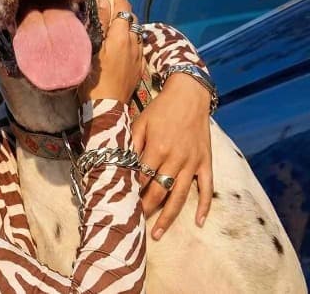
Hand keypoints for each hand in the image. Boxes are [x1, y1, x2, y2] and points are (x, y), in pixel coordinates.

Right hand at [78, 0, 143, 104]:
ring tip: (111, 23)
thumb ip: (100, 23)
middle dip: (120, 8)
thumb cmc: (92, 79)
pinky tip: (120, 45)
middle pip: (130, 18)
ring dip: (125, 24)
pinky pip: (137, 47)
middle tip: (106, 3)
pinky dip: (129, 40)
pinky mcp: (139, 68)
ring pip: (135, 32)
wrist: (106, 109)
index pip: (123, 6)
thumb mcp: (90, 48)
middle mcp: (134, 44)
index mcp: (121, 36)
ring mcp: (138, 57)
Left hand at [133, 72, 213, 239]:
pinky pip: (207, 189)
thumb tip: (122, 163)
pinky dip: (204, 207)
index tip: (122, 204)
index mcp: (157, 148)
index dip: (131, 192)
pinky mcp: (206, 163)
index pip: (141, 178)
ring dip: (169, 216)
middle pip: (159, 192)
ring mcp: (193, 163)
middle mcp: (176, 159)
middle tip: (136, 224)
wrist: (189, 96)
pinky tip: (198, 222)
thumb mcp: (141, 121)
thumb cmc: (161, 109)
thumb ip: (132, 143)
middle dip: (146, 209)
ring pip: (180, 196)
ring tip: (158, 233)